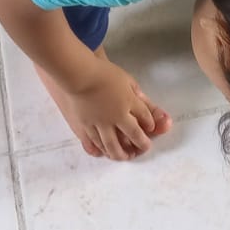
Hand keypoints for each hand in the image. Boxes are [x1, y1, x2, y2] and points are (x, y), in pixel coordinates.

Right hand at [36, 57, 171, 160]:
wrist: (78, 74)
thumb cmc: (102, 73)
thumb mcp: (127, 80)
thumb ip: (139, 95)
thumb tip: (151, 105)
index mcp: (129, 102)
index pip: (145, 118)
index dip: (150, 125)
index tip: (151, 128)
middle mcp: (116, 116)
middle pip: (133, 135)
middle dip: (141, 143)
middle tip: (144, 148)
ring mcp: (100, 123)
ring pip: (113, 145)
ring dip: (122, 153)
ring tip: (126, 156)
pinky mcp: (85, 126)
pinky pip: (94, 144)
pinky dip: (101, 150)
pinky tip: (104, 152)